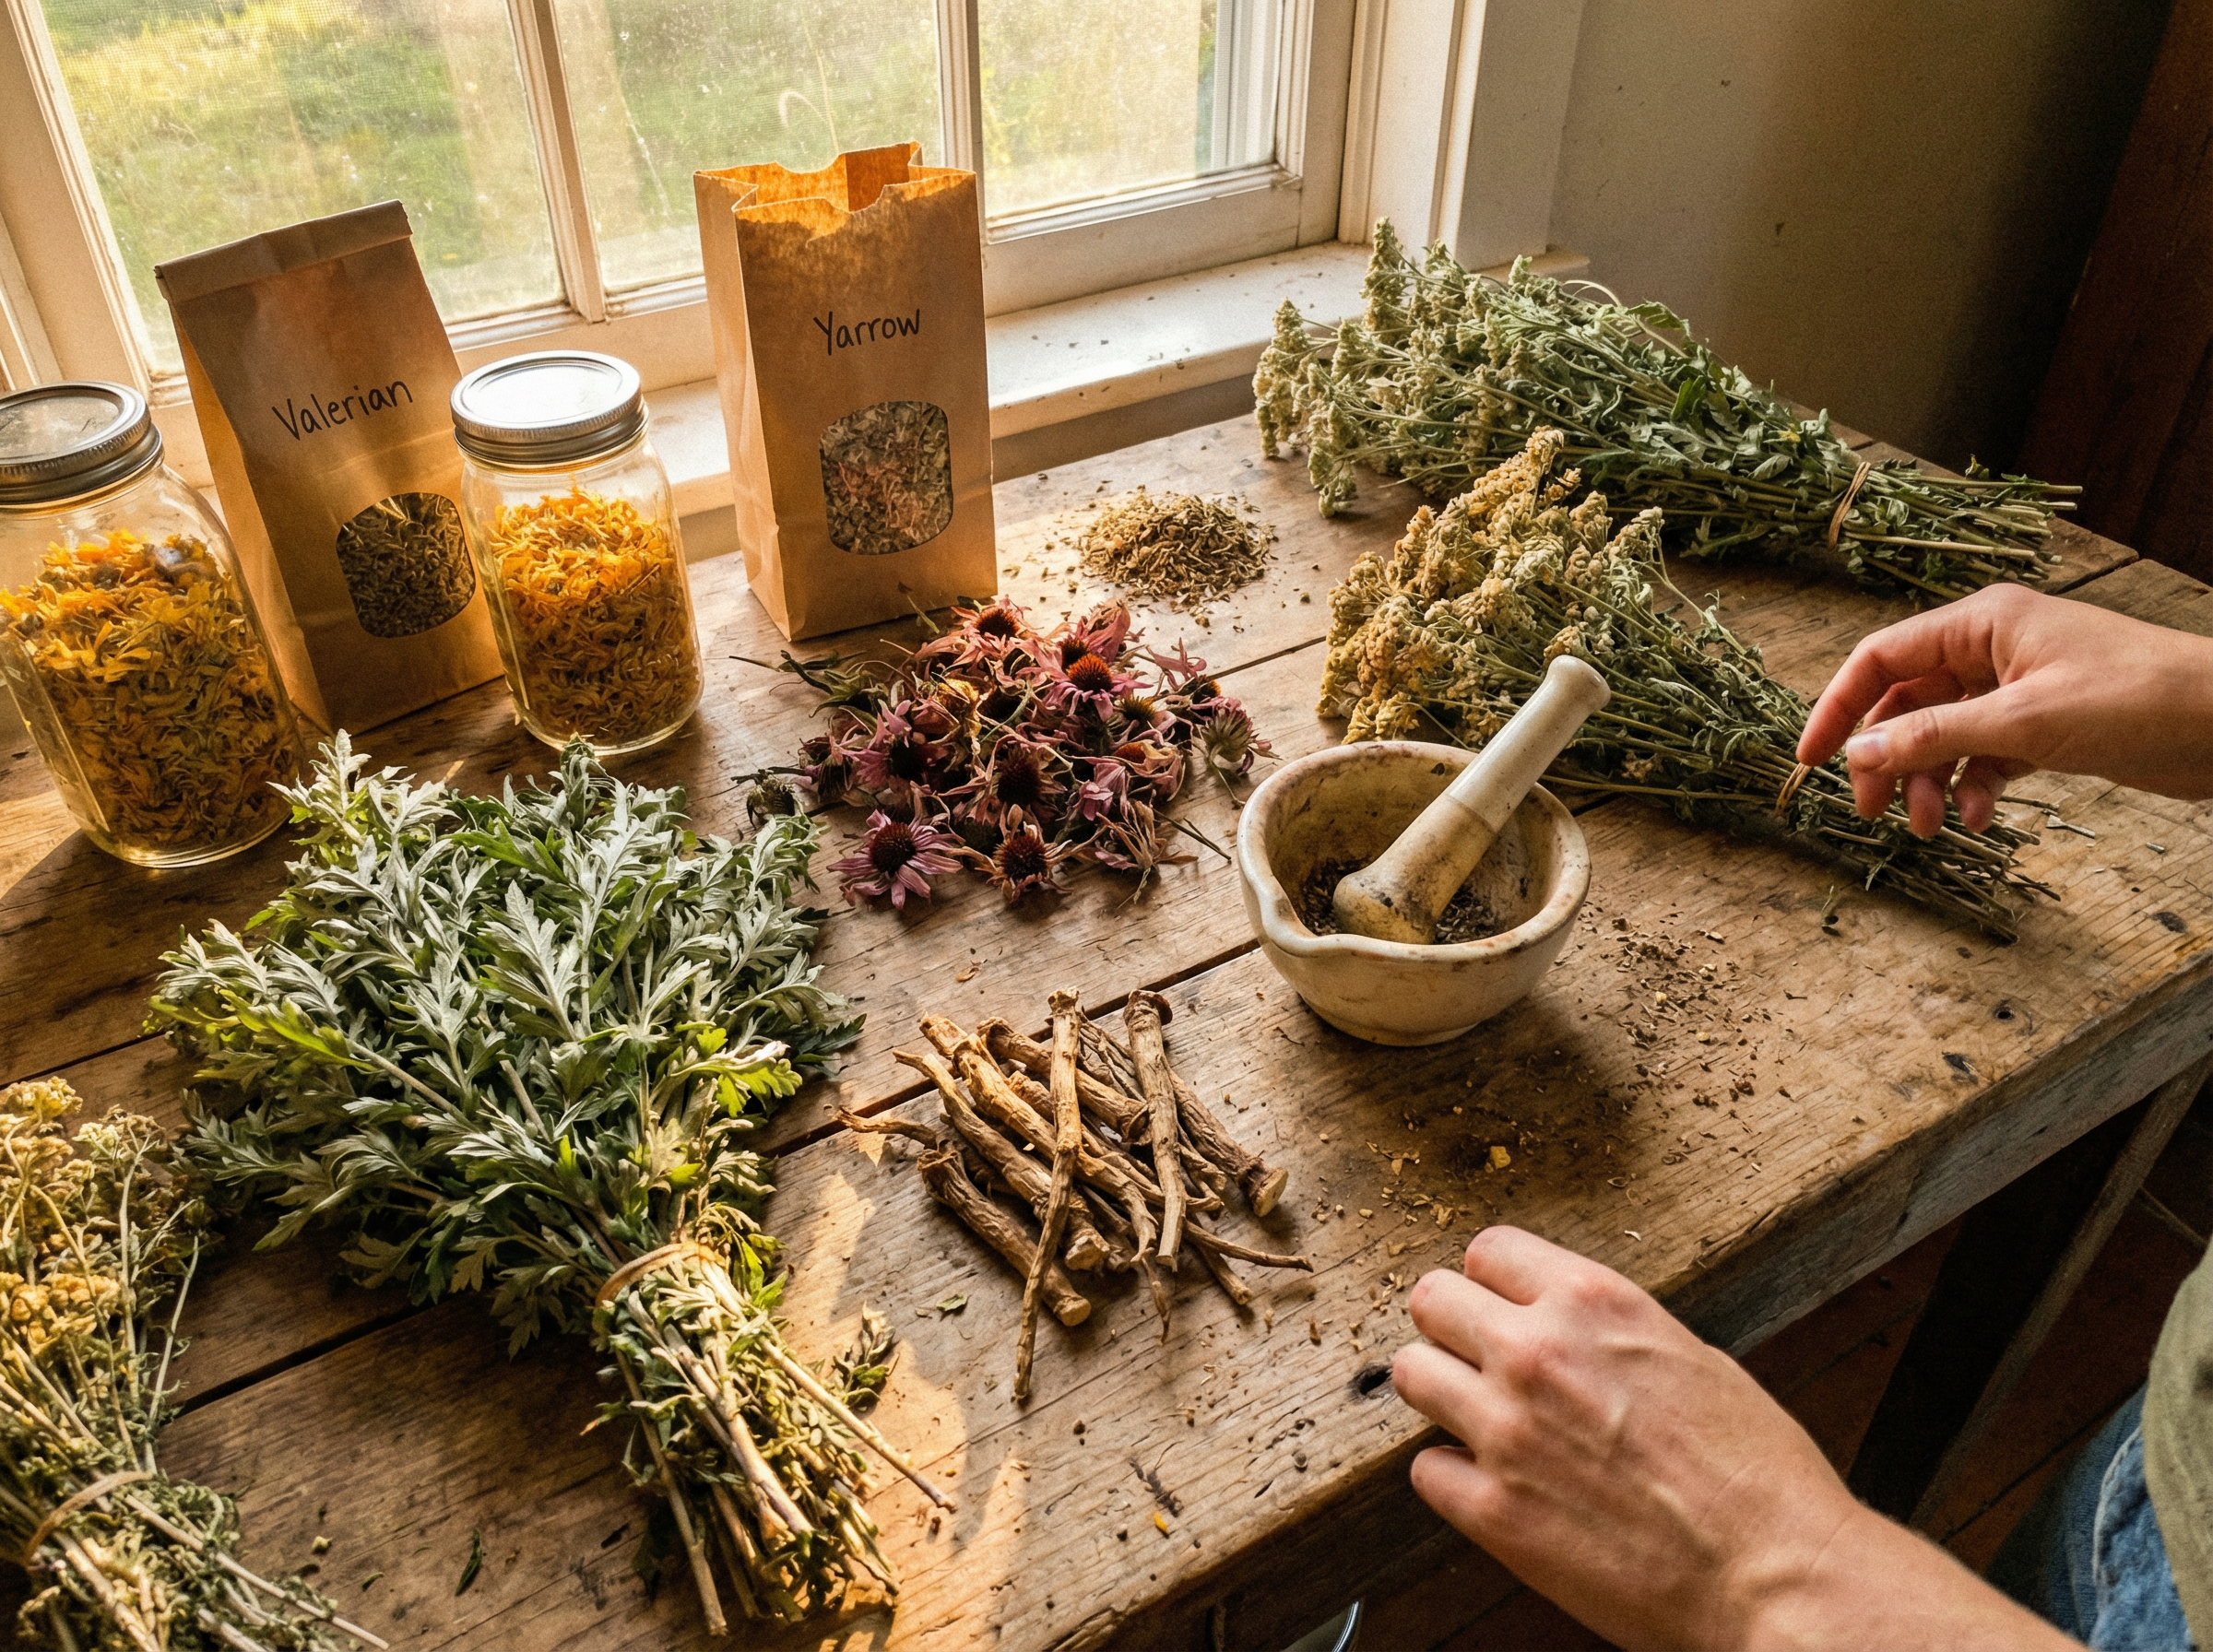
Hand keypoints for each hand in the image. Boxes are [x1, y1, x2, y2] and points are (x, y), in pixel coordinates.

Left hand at [1391, 1227, 2071, 1651]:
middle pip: (1432, 1299)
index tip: (1497, 1307)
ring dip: (1440, 1395)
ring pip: (1411, 1374)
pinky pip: (1426, 1469)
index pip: (1489, 1250)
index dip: (1493, 1283)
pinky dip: (1454, 1478)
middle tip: (1473, 1362)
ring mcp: (1505, 1429)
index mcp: (1592, 1303)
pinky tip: (1495, 1487)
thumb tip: (1568, 1329)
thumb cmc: (1756, 1475)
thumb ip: (1609, 1332)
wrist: (1775, 1576)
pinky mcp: (1491, 1509)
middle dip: (1450, 1328)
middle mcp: (1536, 1352)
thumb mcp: (1691, 1358)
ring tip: (1477, 1422)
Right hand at [1797, 582, 2212, 836]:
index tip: (1811, 760)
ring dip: (1928, 781)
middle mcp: (1993, 648)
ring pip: (1943, 735)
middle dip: (1887, 758)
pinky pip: (1984, 756)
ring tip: (1930, 827)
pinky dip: (1973, 787)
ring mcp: (2019, 687)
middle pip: (1907, 703)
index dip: (1839, 707)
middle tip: (1873, 811)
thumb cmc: (2137, 698)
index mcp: (1981, 622)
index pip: (1881, 658)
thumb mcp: (2023, 721)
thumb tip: (1860, 754)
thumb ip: (1935, 736)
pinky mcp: (2046, 725)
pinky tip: (1980, 817)